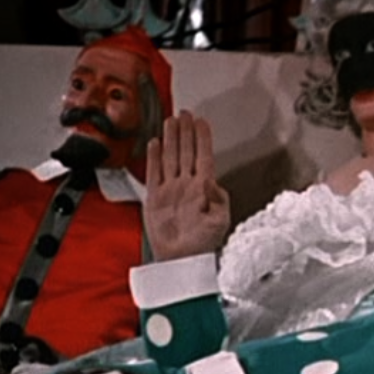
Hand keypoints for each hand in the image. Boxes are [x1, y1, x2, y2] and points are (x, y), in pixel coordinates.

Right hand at [144, 111, 231, 261]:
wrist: (181, 260)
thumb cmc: (202, 244)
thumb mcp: (220, 221)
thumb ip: (219, 199)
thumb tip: (213, 181)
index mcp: (203, 189)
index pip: (203, 156)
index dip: (202, 138)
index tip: (201, 121)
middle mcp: (187, 186)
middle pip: (186, 151)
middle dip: (186, 132)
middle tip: (184, 114)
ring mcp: (171, 190)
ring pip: (170, 157)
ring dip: (171, 139)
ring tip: (171, 121)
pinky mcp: (155, 197)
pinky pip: (153, 172)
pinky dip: (153, 157)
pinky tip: (154, 143)